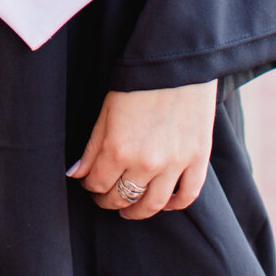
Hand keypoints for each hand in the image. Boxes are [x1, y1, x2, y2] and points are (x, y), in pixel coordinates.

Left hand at [67, 81, 217, 218]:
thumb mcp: (106, 112)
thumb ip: (92, 147)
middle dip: (109, 200)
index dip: (90, 187)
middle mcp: (145, 162)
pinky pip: (187, 196)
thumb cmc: (137, 84)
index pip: (97, 184)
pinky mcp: (198, 159)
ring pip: (152, 203)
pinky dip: (175, 205)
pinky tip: (164, 203)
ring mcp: (174, 163)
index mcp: (118, 148)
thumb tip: (77, 174)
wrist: (175, 64)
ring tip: (130, 209)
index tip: (90, 183)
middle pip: (122, 197)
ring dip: (138, 210)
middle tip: (106, 197)